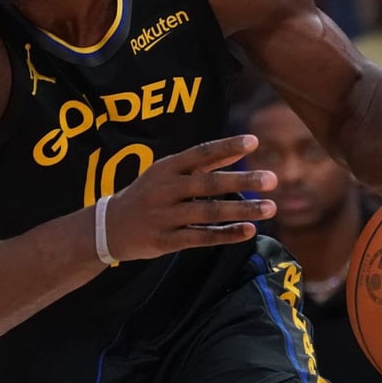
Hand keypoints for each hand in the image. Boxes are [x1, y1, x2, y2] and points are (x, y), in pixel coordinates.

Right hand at [102, 135, 276, 261]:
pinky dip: (225, 235)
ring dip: (241, 210)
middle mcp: (165, 189)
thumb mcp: (167, 173)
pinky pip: (200, 238)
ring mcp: (164, 216)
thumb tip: (238, 149)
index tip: (254, 142)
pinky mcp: (164, 241)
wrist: (109, 227)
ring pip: (208, 213)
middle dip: (242, 181)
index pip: (200, 153)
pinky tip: (248, 231)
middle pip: (208, 184)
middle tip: (272, 180)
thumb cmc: (147, 195)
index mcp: (166, 168)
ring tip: (270, 208)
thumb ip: (202, 164)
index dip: (227, 146)